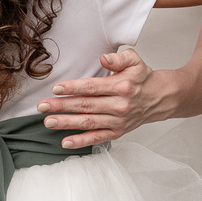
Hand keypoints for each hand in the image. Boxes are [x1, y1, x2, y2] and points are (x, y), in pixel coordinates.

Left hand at [36, 49, 170, 148]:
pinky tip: (65, 142)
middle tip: (42, 106)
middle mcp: (119, 106)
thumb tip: (104, 58)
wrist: (158, 98)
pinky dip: (81, 141)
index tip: (56, 89)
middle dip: (62, 106)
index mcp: (121, 87)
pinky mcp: (117, 132)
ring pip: (88, 123)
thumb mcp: (135, 61)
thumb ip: (119, 58)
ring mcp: (118, 121)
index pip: (93, 87)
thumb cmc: (142, 78)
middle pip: (86, 106)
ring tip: (49, 121)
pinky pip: (97, 138)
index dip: (73, 88)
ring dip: (67, 123)